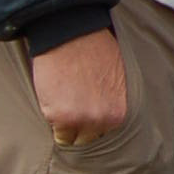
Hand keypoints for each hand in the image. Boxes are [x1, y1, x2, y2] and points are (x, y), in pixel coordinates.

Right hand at [30, 27, 127, 145]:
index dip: (94, 124)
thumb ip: (112, 105)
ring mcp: (81, 120)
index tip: (86, 115)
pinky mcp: (59, 116)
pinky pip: (57, 134)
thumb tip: (105, 120)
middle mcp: (103, 120)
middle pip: (90, 140)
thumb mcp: (116, 81)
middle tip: (73, 111)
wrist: (71, 33)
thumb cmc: (94, 50)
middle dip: (81, 128)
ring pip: (72, 140)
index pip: (106, 135)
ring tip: (64, 106)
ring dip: (67, 128)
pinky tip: (55, 102)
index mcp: (119, 113)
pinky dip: (54, 122)